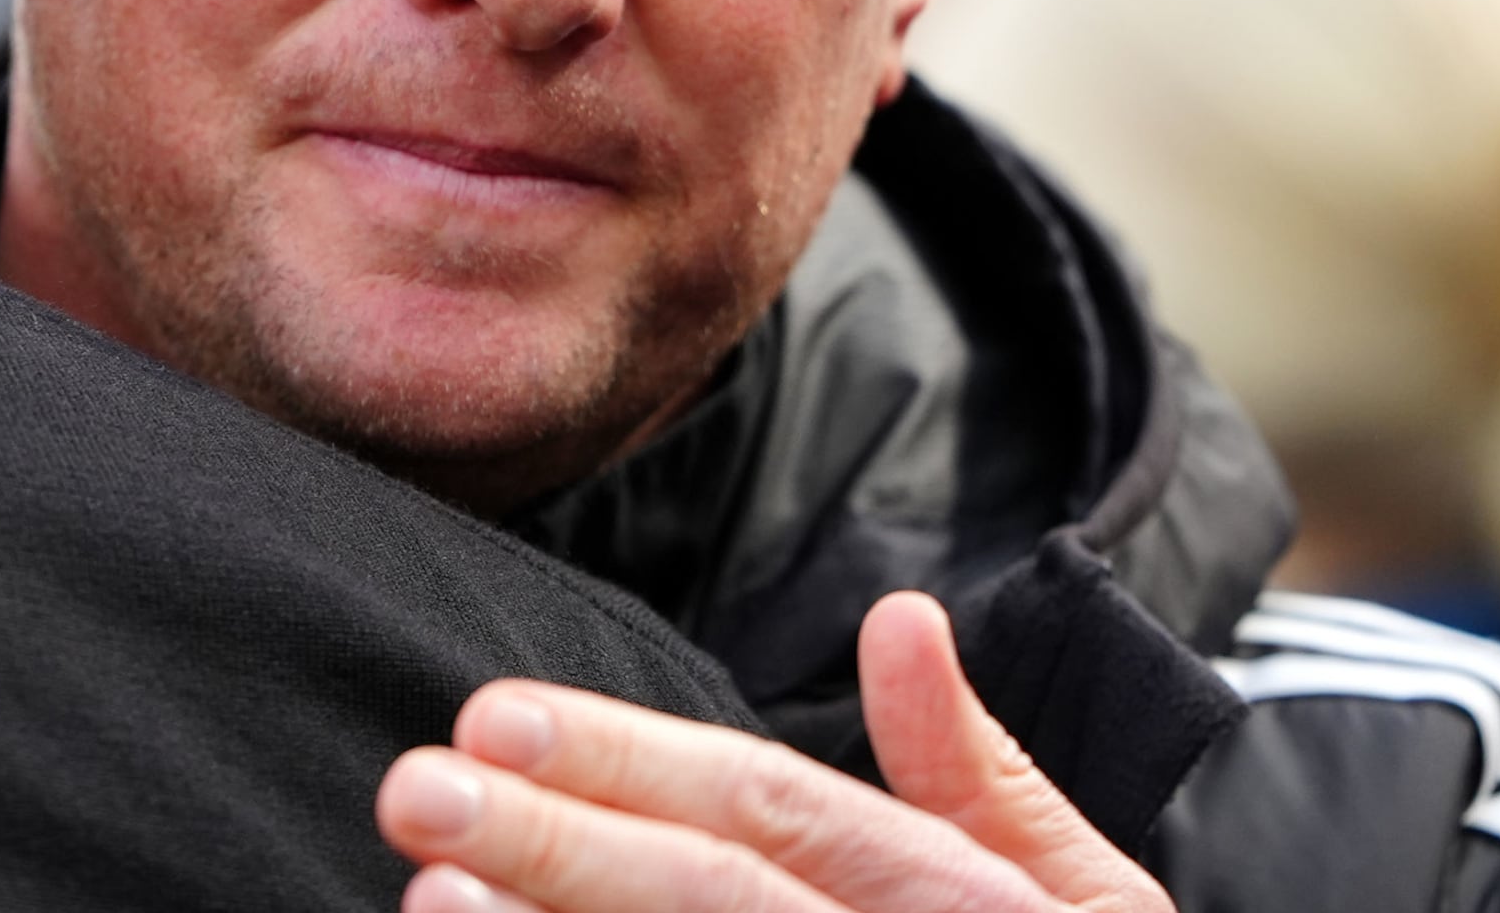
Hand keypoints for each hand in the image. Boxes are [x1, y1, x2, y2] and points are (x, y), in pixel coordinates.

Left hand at [374, 591, 1174, 912]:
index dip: (633, 761)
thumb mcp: (1087, 903)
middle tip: (412, 790)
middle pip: (711, 900)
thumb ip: (984, 776)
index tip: (490, 713)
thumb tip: (902, 616)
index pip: (773, 811)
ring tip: (426, 901)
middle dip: (557, 845)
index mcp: (960, 903)